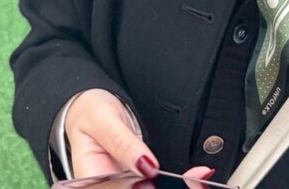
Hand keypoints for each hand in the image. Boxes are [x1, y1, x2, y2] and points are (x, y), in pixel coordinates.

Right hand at [64, 89, 214, 182]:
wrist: (90, 108)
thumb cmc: (89, 113)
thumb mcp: (103, 120)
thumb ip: (123, 144)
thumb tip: (147, 165)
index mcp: (91, 182)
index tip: (160, 180)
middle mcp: (109, 187)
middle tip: (196, 181)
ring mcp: (125, 186)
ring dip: (178, 187)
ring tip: (199, 177)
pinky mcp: (138, 181)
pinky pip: (157, 185)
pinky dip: (179, 183)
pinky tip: (195, 177)